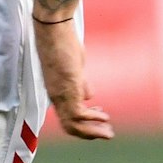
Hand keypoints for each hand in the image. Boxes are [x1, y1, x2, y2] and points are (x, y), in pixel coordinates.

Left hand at [33, 17, 114, 140]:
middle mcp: (55, 95)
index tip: (100, 117)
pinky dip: (91, 120)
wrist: (53, 28)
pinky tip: (105, 118)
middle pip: (69, 125)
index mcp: (56, 91)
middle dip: (88, 133)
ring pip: (72, 125)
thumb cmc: (62, 42)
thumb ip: (81, 82)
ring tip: (108, 133)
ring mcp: (59, 93)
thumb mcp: (74, 67)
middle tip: (106, 133)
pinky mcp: (66, 88)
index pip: (67, 116)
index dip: (84, 122)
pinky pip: (77, 114)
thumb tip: (89, 96)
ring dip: (91, 132)